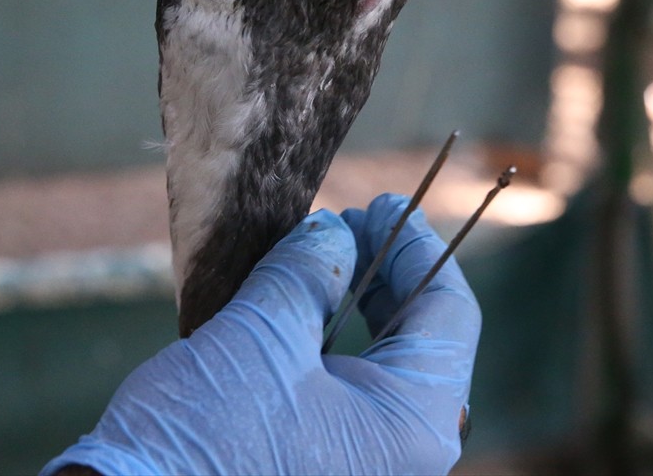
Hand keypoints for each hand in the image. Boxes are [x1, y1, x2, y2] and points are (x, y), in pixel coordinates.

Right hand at [41, 194, 480, 475]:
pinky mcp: (328, 467)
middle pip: (422, 340)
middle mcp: (407, 453)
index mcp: (414, 424)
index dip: (419, 247)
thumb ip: (310, 273)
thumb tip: (334, 235)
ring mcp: (368, 464)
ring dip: (359, 304)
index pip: (448, 313)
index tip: (386, 203)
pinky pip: (353, 395)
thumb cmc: (204, 439)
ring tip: (321, 258)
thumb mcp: (262, 336)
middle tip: (349, 223)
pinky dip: (335, 344)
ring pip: (386, 366)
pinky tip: (301, 310)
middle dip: (388, 273)